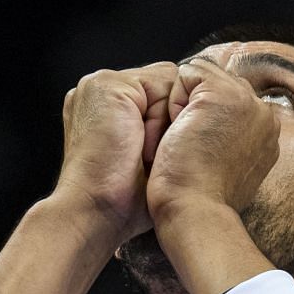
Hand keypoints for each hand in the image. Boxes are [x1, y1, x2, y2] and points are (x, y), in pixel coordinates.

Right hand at [53, 62, 185, 243]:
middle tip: (149, 157)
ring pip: (167, 84)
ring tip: (142, 153)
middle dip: (168, 120)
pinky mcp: (108, 84)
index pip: (158, 93)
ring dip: (164, 121)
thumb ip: (164, 130)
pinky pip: (161, 84)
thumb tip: (198, 122)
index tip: (158, 158)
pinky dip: (158, 118)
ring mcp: (101, 84)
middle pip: (165, 85)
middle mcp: (100, 91)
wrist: (96, 209)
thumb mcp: (149, 158)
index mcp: (105, 105)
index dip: (170, 123)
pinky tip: (139, 145)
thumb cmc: (121, 198)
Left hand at [145, 59, 279, 220]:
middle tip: (191, 148)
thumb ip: (233, 142)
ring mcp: (248, 102)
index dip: (205, 118)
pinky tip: (181, 132)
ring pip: (204, 77)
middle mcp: (266, 114)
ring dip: (186, 104)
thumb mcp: (230, 170)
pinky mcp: (222, 94)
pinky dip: (174, 99)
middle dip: (196, 107)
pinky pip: (188, 73)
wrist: (196, 212)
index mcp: (269, 133)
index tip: (200, 154)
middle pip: (219, 84)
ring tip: (187, 141)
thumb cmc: (203, 201)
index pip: (232, 101)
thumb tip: (217, 129)